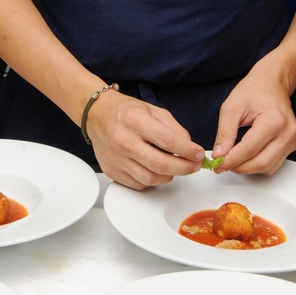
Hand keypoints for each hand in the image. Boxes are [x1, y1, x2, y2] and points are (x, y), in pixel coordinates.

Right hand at [86, 91, 204, 189]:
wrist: (96, 114)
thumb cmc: (125, 111)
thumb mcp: (153, 110)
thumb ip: (174, 128)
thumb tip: (190, 149)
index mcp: (135, 120)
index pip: (168, 141)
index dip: (188, 151)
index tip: (199, 154)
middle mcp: (123, 140)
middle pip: (161, 164)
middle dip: (184, 168)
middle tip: (194, 166)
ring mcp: (116, 158)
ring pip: (151, 179)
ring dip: (169, 176)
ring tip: (175, 167)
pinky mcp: (111, 170)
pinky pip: (138, 184)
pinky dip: (152, 180)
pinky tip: (155, 170)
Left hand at [212, 66, 295, 174]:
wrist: (271, 83)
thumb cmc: (254, 90)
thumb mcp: (231, 107)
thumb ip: (225, 133)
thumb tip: (220, 154)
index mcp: (274, 120)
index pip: (249, 150)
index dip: (230, 161)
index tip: (218, 164)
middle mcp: (287, 132)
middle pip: (260, 163)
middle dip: (238, 167)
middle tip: (223, 164)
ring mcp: (292, 139)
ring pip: (268, 167)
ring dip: (248, 168)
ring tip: (233, 158)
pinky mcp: (292, 144)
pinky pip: (274, 163)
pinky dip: (258, 164)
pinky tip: (247, 156)